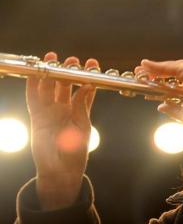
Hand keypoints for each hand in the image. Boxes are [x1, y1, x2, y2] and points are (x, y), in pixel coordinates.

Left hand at [26, 52, 97, 209]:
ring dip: (78, 77)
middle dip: (62, 71)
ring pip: (72, 90)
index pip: (37, 91)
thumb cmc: (55, 159)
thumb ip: (78, 112)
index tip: (44, 62)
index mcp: (41, 116)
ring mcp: (67, 113)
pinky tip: (94, 80)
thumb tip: (86, 88)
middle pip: (55, 86)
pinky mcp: (80, 118)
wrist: (63, 174)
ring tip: (86, 64)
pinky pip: (85, 101)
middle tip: (71, 59)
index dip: (38, 76)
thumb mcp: (64, 137)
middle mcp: (53, 111)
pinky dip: (90, 90)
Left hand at [136, 59, 182, 130]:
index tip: (148, 84)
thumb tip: (161, 106)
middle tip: (140, 74)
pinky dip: (156, 66)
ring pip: (169, 69)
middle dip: (154, 73)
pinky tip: (145, 65)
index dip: (160, 82)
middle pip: (170, 73)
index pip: (174, 83)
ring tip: (138, 70)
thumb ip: (173, 109)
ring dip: (152, 69)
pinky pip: (169, 67)